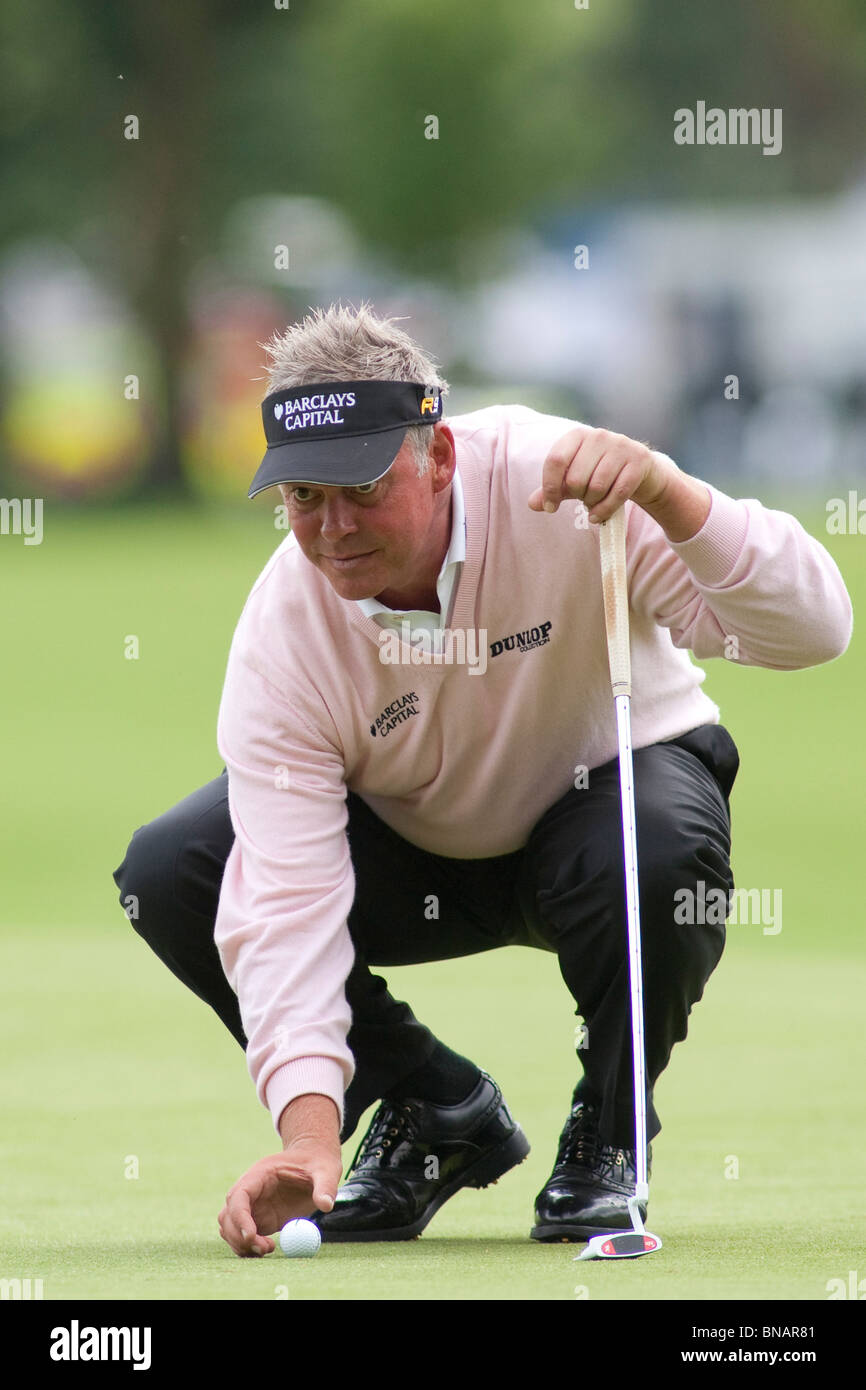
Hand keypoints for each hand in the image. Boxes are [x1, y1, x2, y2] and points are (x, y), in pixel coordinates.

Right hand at [218, 1138, 341, 1257]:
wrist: (314, 1162)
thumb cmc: (317, 1163)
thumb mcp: (326, 1170)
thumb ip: (325, 1186)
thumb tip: (326, 1205)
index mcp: (261, 1174)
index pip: (239, 1196)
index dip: (240, 1216)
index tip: (251, 1236)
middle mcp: (251, 1190)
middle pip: (229, 1215)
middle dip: (239, 1236)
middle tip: (265, 1248)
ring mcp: (253, 1206)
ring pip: (230, 1228)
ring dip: (241, 1244)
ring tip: (268, 1249)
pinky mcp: (259, 1219)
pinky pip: (244, 1236)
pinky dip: (248, 1247)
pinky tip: (267, 1249)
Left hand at [528, 426, 670, 522]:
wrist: (641, 472)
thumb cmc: (600, 474)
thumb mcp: (574, 480)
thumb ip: (553, 489)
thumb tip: (532, 504)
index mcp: (577, 435)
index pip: (555, 461)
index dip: (549, 488)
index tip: (550, 508)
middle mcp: (598, 436)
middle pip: (575, 478)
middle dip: (577, 497)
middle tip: (583, 498)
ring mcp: (621, 445)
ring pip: (597, 486)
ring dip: (592, 503)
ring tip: (593, 503)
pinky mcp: (639, 460)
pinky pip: (617, 493)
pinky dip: (605, 510)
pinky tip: (599, 515)